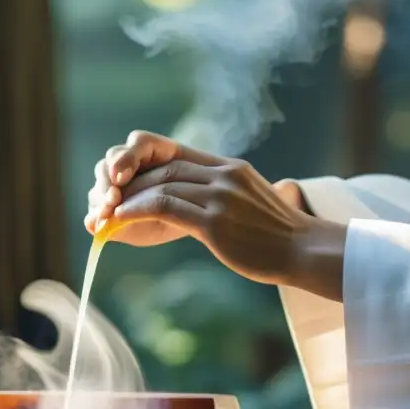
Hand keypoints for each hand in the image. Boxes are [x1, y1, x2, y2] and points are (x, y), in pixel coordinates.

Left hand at [89, 132, 343, 297]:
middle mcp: (224, 175)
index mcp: (230, 168)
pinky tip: (119, 221)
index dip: (145, 167)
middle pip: (164, 168)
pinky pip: (164, 207)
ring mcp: (220, 197)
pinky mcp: (215, 222)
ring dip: (127, 199)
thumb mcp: (252, 202)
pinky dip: (136, 210)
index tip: (125, 186)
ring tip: (105, 214)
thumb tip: (203, 204)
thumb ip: (227, 195)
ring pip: (160, 185)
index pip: (177, 156)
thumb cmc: (278, 236)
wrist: (304, 251)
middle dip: (130, 184)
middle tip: (106, 201)